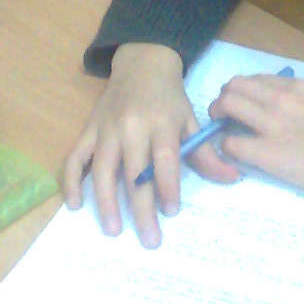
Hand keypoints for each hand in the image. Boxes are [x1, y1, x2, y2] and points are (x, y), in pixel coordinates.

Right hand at [62, 44, 238, 246]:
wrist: (142, 63)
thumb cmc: (169, 98)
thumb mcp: (191, 120)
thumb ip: (205, 153)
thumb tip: (232, 178)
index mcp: (161, 123)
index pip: (164, 158)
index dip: (168, 185)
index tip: (172, 211)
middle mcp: (131, 127)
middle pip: (134, 172)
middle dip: (141, 208)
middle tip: (149, 239)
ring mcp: (106, 129)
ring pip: (102, 169)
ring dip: (106, 201)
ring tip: (113, 230)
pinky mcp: (88, 129)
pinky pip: (74, 157)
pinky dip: (71, 181)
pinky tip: (75, 204)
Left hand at [207, 73, 303, 205]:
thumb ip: (298, 101)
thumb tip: (275, 107)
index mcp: (298, 87)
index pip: (255, 80)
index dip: (242, 91)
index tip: (242, 104)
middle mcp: (281, 99)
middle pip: (234, 87)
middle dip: (223, 99)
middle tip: (225, 115)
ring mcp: (272, 125)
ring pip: (227, 106)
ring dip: (218, 117)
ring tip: (223, 130)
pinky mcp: (266, 153)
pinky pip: (231, 143)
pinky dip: (227, 147)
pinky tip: (235, 154)